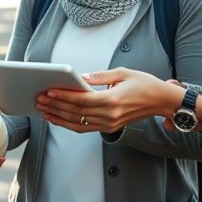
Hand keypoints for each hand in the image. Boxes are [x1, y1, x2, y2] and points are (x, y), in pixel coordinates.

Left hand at [37, 68, 179, 133]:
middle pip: (77, 112)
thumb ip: (99, 76)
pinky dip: (69, 124)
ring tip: (43, 110)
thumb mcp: (122, 73)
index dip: (64, 96)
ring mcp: (109, 124)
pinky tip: (57, 119)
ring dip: (59, 117)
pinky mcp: (109, 128)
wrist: (161, 101)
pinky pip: (85, 128)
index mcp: (113, 101)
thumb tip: (79, 77)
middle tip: (40, 99)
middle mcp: (110, 116)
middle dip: (56, 106)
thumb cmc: (144, 84)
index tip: (49, 91)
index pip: (82, 100)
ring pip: (78, 123)